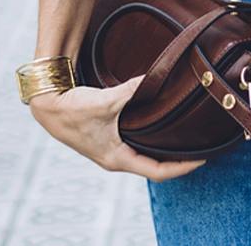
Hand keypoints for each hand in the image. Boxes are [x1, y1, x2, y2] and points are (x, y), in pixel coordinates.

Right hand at [29, 75, 206, 180]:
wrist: (48, 106)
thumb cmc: (74, 109)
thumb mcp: (107, 100)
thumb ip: (132, 90)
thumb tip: (154, 77)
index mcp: (118, 159)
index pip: (158, 172)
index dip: (182, 167)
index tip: (202, 158)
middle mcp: (116, 159)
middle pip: (154, 166)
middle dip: (177, 160)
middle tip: (200, 146)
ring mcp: (111, 150)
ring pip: (144, 156)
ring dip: (163, 150)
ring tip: (184, 137)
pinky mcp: (107, 139)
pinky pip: (136, 144)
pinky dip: (150, 139)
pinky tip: (159, 124)